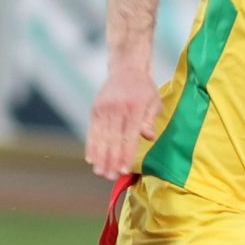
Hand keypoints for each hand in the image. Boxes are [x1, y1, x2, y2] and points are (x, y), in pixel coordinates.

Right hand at [85, 63, 160, 181]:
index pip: (129, 136)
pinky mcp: (95, 109)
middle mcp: (117, 109)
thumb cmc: (144, 89)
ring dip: (100, 157)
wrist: (127, 67)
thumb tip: (148, 136)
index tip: (124, 170)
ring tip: (100, 173)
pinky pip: (92, 130)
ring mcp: (104, 109)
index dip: (126, 155)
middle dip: (111, 160)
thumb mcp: (154, 101)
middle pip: (113, 139)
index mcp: (134, 108)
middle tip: (109, 177)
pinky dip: (91, 145)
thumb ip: (150, 119)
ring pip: (101, 137)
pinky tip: (90, 159)